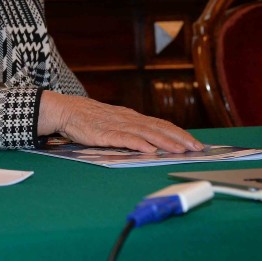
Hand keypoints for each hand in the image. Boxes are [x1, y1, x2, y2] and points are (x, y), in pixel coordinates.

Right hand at [38, 91, 202, 152]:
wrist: (65, 110)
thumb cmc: (88, 118)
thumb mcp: (114, 121)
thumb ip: (131, 129)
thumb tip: (151, 141)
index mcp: (131, 117)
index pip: (160, 124)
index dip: (178, 133)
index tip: (195, 143)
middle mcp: (128, 119)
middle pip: (158, 127)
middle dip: (179, 138)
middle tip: (196, 148)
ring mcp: (116, 125)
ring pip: (145, 133)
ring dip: (164, 142)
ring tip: (179, 150)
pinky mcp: (104, 134)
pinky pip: (123, 138)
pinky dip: (138, 143)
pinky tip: (148, 149)